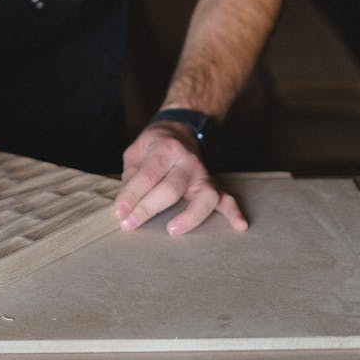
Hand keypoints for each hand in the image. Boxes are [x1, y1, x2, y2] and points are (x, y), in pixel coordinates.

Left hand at [114, 121, 247, 235]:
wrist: (181, 130)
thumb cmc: (154, 145)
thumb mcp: (136, 152)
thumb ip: (131, 174)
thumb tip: (128, 200)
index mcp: (165, 149)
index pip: (147, 175)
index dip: (131, 195)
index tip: (119, 213)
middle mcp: (187, 161)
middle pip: (171, 188)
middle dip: (148, 209)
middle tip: (129, 225)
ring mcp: (203, 174)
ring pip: (204, 196)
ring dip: (190, 216)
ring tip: (173, 230)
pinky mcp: (213, 184)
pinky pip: (227, 199)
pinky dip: (234, 212)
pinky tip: (239, 225)